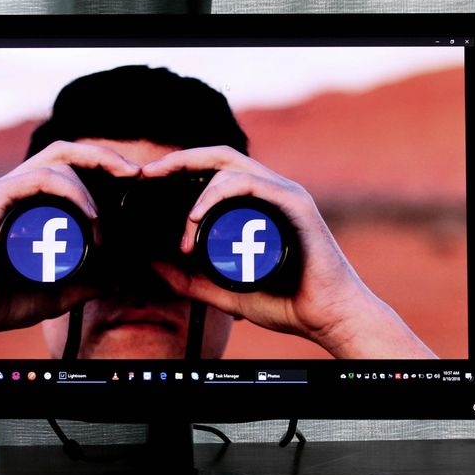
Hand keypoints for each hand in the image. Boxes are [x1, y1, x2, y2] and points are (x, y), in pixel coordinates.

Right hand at [0, 141, 139, 358]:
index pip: (69, 166)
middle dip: (104, 156)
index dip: (102, 165)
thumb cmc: (3, 302)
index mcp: (28, 201)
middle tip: (135, 173)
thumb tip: (115, 280)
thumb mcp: (57, 291)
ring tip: (103, 221)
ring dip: (89, 186)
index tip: (134, 181)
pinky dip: (70, 189)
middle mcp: (14, 188)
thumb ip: (84, 284)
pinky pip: (37, 178)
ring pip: (56, 162)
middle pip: (64, 151)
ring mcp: (2, 190)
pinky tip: (90, 213)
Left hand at [143, 146, 435, 358]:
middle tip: (148, 174)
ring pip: (230, 168)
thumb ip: (189, 280)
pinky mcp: (295, 204)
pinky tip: (197, 218)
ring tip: (183, 229)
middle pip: (219, 157)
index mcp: (257, 204)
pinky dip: (217, 195)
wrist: (328, 317)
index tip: (147, 180)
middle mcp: (271, 191)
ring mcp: (284, 194)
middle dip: (179, 159)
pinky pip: (249, 184)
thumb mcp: (223, 291)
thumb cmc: (286, 303)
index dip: (180, 167)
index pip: (214, 170)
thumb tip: (153, 264)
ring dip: (197, 194)